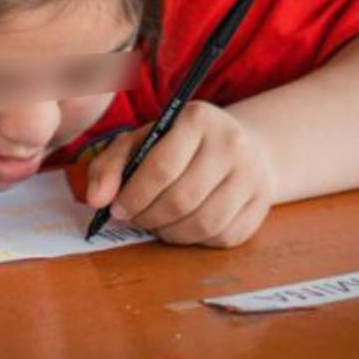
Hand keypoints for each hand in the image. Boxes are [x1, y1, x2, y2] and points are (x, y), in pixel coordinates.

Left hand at [84, 102, 274, 247]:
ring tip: (156, 224)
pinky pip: (224, 236)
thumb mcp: (140, 142)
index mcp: (197, 119)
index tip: (117, 209)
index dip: (134, 196)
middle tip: (135, 218)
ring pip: (204, 223)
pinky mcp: (262, 203)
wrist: (237, 144)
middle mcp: (231, 143)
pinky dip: (196, 240)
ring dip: (171, 233)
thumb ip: (110, 166)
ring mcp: (252, 175)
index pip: (161, 167)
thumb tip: (96, 200)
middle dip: (149, 217)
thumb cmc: (176, 144)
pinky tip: (183, 226)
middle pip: (182, 199)